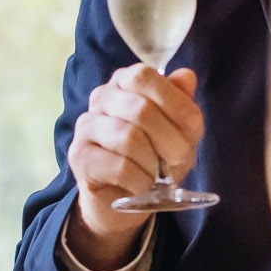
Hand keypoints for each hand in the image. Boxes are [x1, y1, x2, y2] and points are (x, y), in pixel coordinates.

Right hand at [65, 64, 203, 263]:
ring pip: (129, 138)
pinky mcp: (79, 156)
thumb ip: (184, 103)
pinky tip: (142, 184)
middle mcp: (102, 97)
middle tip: (178, 160)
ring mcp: (86, 126)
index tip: (191, 128)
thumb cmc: (156, 154)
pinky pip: (119, 167)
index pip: (144, 76)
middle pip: (141, 109)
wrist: (127, 195)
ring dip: (153, 163)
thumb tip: (186, 77)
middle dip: (170, 141)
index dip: (173, 102)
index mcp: (126, 81)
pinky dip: (140, 180)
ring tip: (157, 175)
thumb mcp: (180, 130)